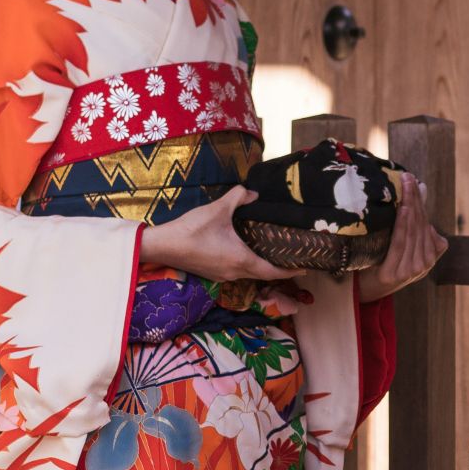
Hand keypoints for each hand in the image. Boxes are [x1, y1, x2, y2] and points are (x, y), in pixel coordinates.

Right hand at [139, 186, 302, 282]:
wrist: (162, 246)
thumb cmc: (192, 229)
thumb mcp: (218, 209)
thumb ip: (239, 197)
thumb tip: (253, 193)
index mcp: (241, 260)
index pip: (273, 272)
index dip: (290, 271)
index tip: (305, 267)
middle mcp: (234, 273)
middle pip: (263, 274)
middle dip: (278, 268)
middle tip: (291, 257)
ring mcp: (222, 276)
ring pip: (248, 274)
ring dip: (261, 267)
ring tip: (271, 253)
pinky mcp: (211, 274)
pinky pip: (236, 272)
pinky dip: (246, 265)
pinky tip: (245, 252)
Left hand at [357, 174, 448, 301]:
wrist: (366, 290)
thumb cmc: (383, 262)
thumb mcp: (403, 245)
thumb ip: (413, 224)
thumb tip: (420, 191)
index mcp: (430, 256)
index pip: (426, 223)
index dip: (420, 201)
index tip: (413, 181)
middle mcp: (425, 264)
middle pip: (419, 224)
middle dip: (414, 199)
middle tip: (407, 178)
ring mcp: (411, 270)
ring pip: (412, 231)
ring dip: (410, 206)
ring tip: (406, 188)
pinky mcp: (395, 274)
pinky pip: (400, 243)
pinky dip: (403, 225)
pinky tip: (403, 209)